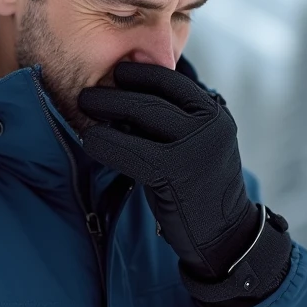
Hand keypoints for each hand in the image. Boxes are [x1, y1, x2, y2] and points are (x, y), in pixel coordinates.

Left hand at [78, 61, 260, 280]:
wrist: (223, 234)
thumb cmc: (198, 187)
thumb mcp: (197, 143)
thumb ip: (175, 118)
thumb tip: (129, 91)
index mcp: (213, 112)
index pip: (171, 80)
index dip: (139, 73)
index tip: (115, 72)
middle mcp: (209, 125)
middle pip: (151, 97)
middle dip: (114, 91)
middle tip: (87, 93)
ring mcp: (194, 148)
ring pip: (141, 115)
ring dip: (106, 108)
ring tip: (84, 105)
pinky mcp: (175, 173)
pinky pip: (131, 150)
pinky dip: (106, 142)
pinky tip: (90, 140)